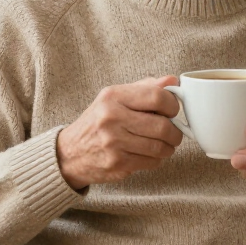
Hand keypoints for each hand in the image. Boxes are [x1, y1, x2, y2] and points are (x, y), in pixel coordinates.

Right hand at [56, 77, 182, 189]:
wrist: (70, 153)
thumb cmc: (97, 122)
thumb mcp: (115, 98)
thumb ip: (144, 88)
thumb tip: (173, 80)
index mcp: (113, 97)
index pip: (157, 97)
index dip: (173, 105)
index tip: (173, 110)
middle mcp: (112, 118)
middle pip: (162, 126)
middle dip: (175, 132)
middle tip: (174, 132)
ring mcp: (114, 143)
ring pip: (160, 147)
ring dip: (168, 147)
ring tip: (164, 144)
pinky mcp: (117, 164)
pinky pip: (151, 162)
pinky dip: (157, 159)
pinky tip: (149, 154)